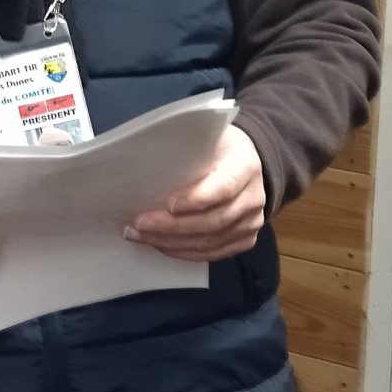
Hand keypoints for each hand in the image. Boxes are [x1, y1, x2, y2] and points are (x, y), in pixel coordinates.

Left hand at [126, 127, 265, 261]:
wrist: (247, 166)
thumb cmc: (218, 150)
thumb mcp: (208, 139)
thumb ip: (187, 151)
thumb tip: (143, 163)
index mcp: (245, 167)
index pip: (224, 188)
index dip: (197, 199)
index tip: (168, 204)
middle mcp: (253, 198)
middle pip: (213, 220)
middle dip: (172, 226)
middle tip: (139, 223)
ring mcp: (251, 222)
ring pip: (209, 242)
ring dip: (170, 241)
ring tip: (139, 234)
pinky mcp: (244, 240)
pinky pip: (212, 253)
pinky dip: (182, 252)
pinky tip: (159, 244)